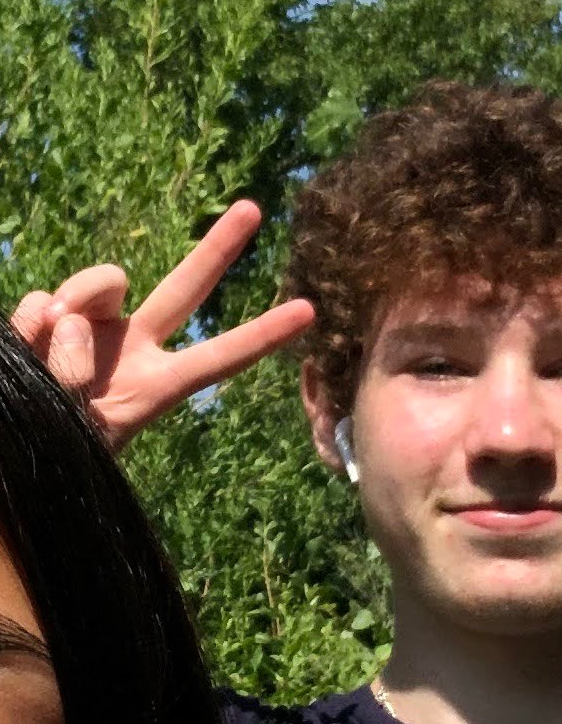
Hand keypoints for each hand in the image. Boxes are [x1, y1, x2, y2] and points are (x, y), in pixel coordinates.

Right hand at [10, 201, 314, 450]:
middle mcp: (135, 347)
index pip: (221, 358)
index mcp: (159, 386)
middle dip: (219, 248)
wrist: (16, 445)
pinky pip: (42, 300)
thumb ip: (74, 378)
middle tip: (254, 208)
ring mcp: (93, 326)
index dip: (263, 336)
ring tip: (46, 351)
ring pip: (105, 280)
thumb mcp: (79, 434)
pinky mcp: (48, 315)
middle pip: (186, 288)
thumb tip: (66, 316)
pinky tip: (24, 347)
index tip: (310, 311)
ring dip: (78, 299)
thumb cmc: (56, 455)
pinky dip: (30, 323)